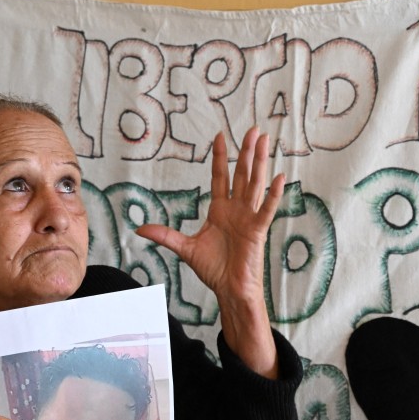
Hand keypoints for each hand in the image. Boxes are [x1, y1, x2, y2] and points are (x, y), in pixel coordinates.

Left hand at [136, 127, 284, 375]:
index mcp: (220, 210)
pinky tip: (278, 177)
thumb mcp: (185, 248)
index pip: (221, 177)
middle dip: (246, 151)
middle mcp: (236, 210)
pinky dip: (272, 195)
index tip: (220, 136)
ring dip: (260, 163)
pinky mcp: (257, 231)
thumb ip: (165, 235)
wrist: (229, 289)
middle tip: (253, 129)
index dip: (220, 157)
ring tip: (265, 141)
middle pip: (242, 174)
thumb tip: (140, 229)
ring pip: (255, 184)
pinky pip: (266, 210)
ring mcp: (248, 218)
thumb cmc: (214, 269)